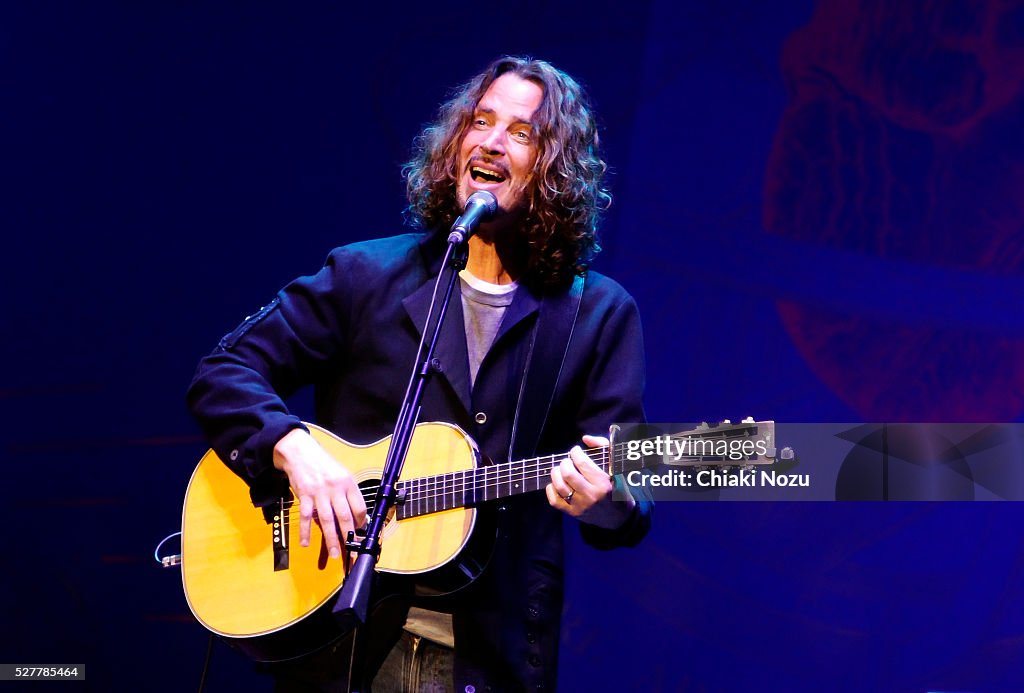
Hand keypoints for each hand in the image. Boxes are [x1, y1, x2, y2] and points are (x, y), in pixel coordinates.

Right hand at [273, 429, 366, 558]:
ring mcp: (319, 493)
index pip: (359, 506)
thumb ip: (347, 493)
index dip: (361, 522)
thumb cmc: (323, 464)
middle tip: (352, 552)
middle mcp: (335, 488)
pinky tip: (306, 543)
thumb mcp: (341, 473)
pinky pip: (306, 517)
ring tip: (335, 553)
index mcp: (348, 482)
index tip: (359, 532)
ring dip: (331, 539)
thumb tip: (354, 515)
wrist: (300, 452)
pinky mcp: (304, 496)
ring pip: (327, 520)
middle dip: (349, 537)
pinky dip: (305, 531)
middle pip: (345, 516)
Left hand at [546, 434, 635, 529]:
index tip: (576, 451)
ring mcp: (581, 506)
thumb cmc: (617, 488)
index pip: (582, 463)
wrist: (619, 517)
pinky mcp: (573, 513)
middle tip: (568, 461)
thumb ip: (603, 447)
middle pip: (568, 473)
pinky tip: (557, 484)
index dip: (575, 453)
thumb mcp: (615, 467)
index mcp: (604, 483)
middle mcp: (591, 495)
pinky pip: (554, 500)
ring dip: (556, 474)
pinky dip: (551, 489)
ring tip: (560, 470)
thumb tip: (585, 438)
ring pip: (559, 486)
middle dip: (565, 462)